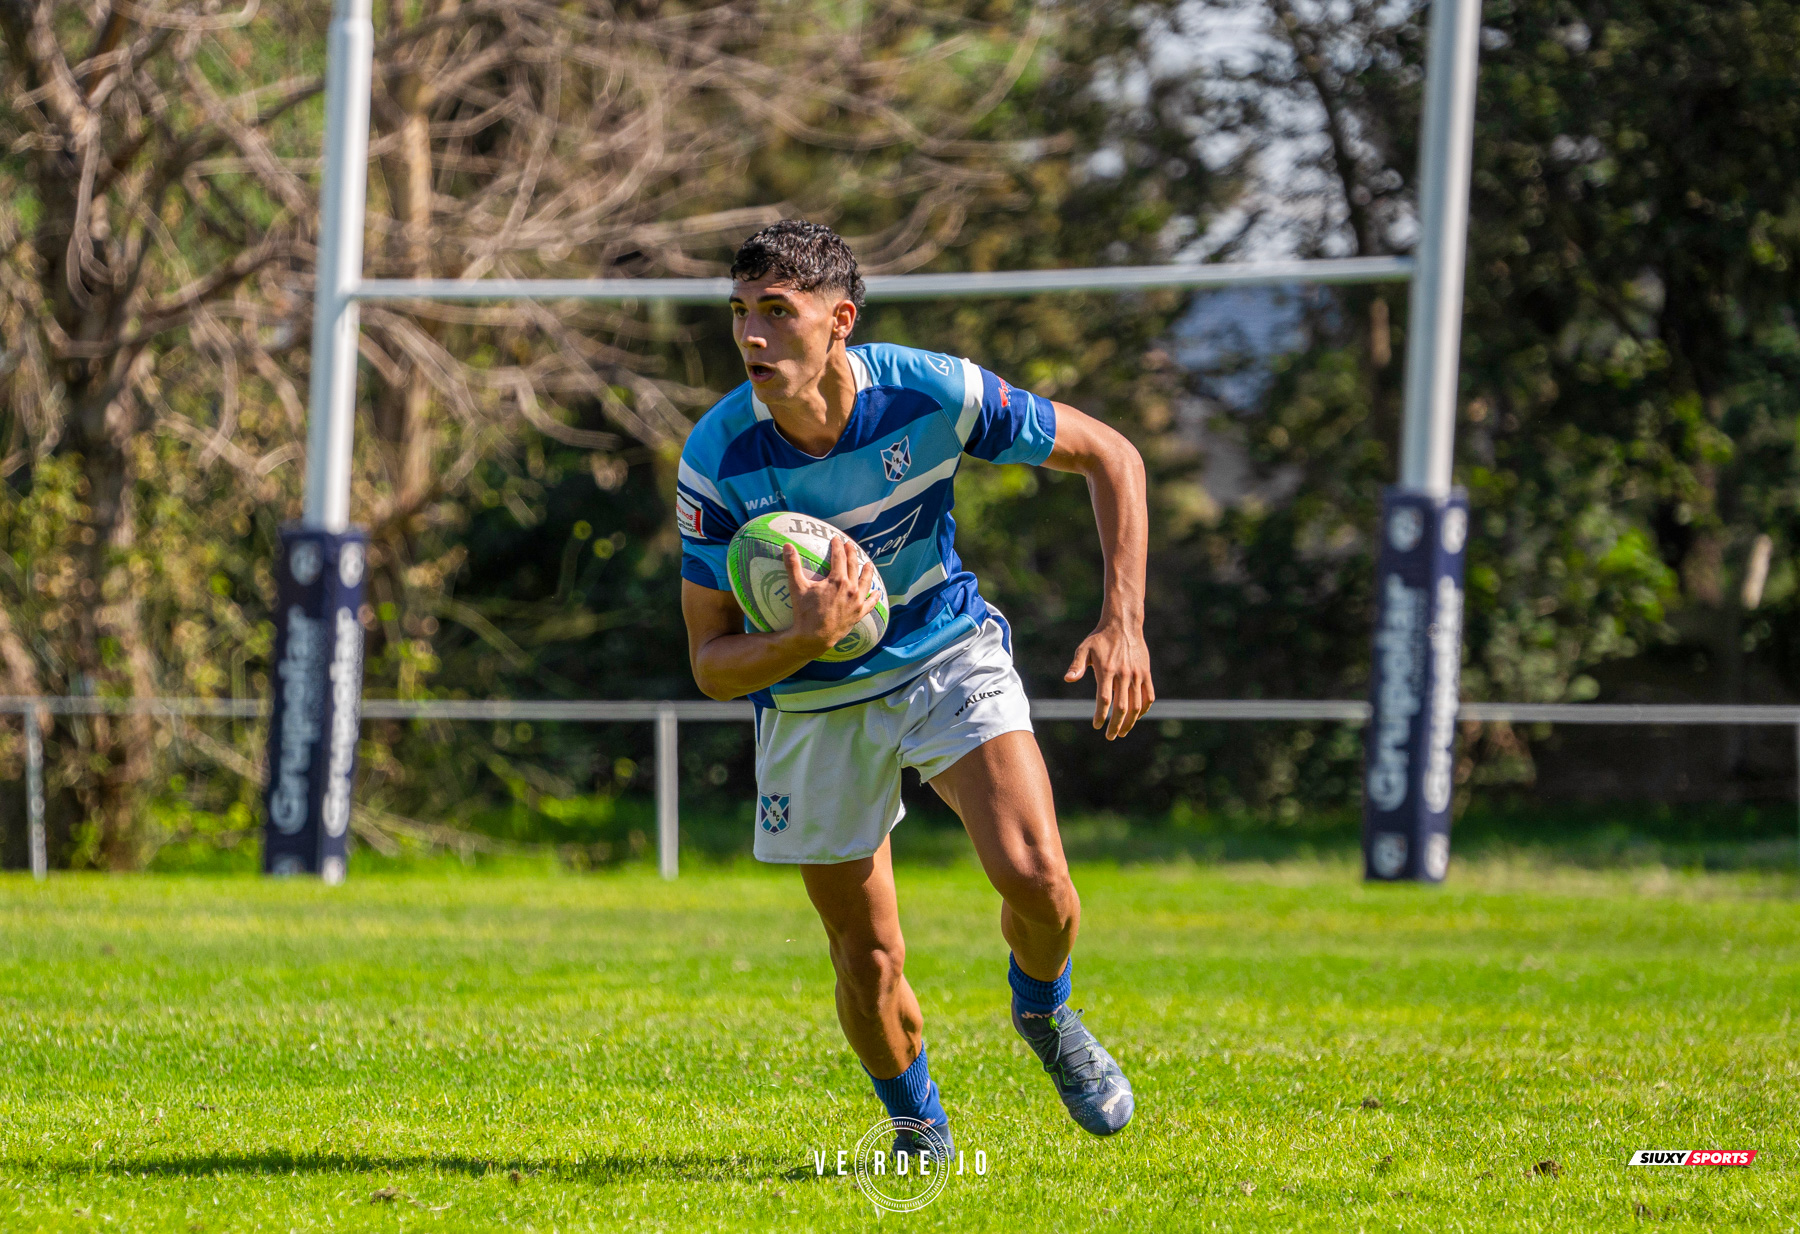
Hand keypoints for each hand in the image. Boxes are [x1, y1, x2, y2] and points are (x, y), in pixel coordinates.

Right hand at [783, 535, 876, 656]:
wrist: (814, 638)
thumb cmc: (805, 613)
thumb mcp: (797, 587)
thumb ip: (793, 565)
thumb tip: (787, 545)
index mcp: (838, 580)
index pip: (840, 557)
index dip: (838, 546)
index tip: (836, 539)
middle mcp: (851, 589)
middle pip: (854, 566)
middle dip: (852, 553)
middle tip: (850, 545)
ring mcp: (857, 602)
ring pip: (866, 582)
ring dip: (867, 571)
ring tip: (868, 564)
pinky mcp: (858, 614)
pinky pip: (870, 604)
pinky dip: (874, 597)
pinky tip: (877, 592)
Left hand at [1064, 619, 1153, 739]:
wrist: (1123, 624)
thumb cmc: (1100, 638)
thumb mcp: (1084, 649)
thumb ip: (1077, 666)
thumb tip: (1068, 679)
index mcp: (1107, 671)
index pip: (1104, 700)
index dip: (1101, 716)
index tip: (1097, 725)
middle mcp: (1123, 675)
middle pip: (1121, 708)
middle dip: (1116, 725)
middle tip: (1111, 736)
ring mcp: (1137, 675)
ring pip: (1136, 705)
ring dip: (1130, 722)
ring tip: (1123, 732)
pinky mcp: (1146, 673)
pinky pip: (1148, 696)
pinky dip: (1143, 709)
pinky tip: (1136, 716)